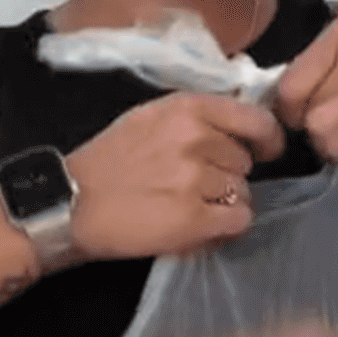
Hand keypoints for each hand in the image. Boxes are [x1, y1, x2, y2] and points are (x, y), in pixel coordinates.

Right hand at [65, 93, 286, 260]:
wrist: (71, 203)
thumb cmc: (108, 161)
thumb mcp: (149, 118)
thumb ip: (194, 118)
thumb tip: (240, 128)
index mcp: (186, 109)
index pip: (255, 120)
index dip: (266, 138)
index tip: (265, 150)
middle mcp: (195, 138)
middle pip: (245, 161)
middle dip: (228, 173)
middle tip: (194, 184)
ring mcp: (195, 179)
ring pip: (243, 193)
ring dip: (224, 202)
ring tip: (189, 205)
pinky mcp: (194, 218)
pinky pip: (239, 221)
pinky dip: (226, 227)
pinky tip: (201, 226)